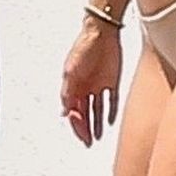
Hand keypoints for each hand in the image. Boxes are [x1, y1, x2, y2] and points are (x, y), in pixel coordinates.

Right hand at [60, 16, 121, 147]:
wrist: (102, 32)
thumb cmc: (83, 48)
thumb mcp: (71, 71)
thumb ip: (68, 92)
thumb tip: (64, 112)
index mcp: (73, 86)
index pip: (73, 111)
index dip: (76, 124)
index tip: (82, 135)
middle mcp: (85, 88)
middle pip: (84, 113)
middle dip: (85, 129)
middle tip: (88, 143)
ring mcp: (98, 86)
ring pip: (96, 110)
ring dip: (96, 124)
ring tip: (98, 137)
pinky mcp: (112, 81)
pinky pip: (111, 100)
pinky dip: (110, 111)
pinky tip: (109, 122)